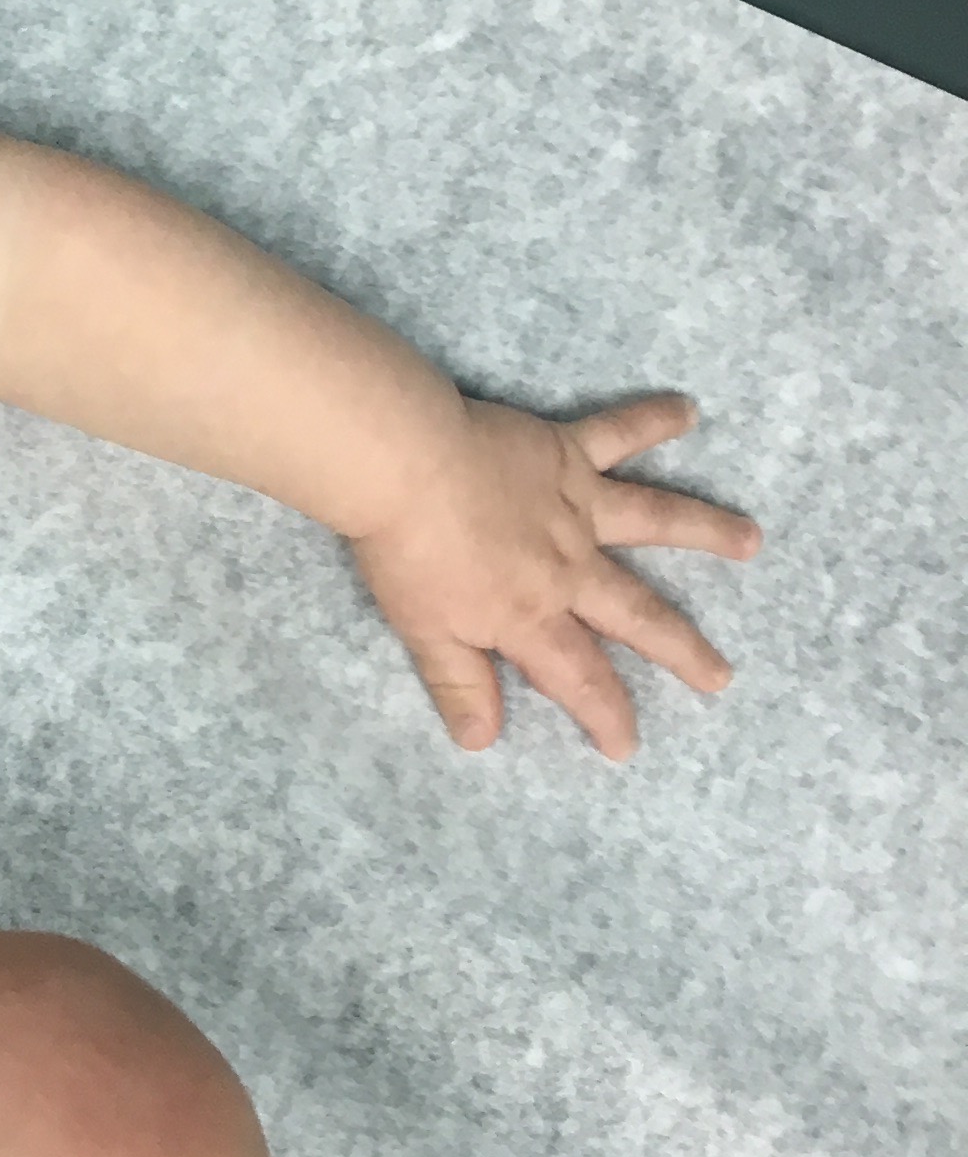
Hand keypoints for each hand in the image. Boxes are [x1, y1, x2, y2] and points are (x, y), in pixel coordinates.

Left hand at [347, 395, 761, 761]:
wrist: (402, 466)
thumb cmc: (405, 552)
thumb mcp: (424, 633)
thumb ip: (460, 683)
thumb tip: (482, 742)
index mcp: (534, 614)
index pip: (580, 678)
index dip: (606, 716)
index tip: (627, 747)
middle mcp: (572, 565)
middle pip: (637, 613)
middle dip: (683, 649)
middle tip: (722, 675)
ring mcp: (576, 504)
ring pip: (654, 520)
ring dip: (707, 530)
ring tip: (752, 540)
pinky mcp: (565, 451)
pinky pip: (618, 433)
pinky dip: (653, 419)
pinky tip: (687, 409)